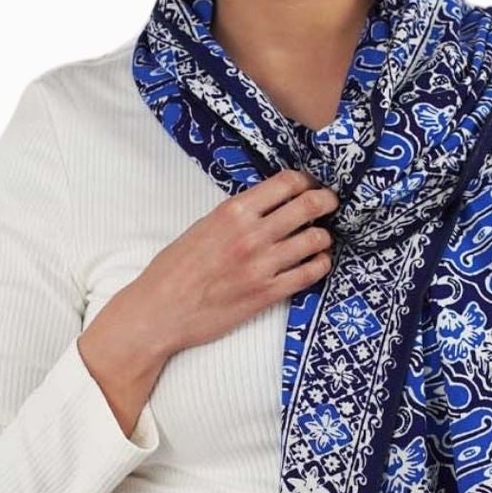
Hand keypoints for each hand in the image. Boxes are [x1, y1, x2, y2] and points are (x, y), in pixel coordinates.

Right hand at [122, 169, 338, 359]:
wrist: (161, 310)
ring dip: (323, 237)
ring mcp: (262, 265)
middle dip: (326, 201)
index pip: (286, 183)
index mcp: (233, 211)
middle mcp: (252, 234)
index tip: (310, 185)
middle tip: (330, 204)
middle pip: (309, 206)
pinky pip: (310, 274)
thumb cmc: (175, 269)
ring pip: (315, 240)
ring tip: (319, 239)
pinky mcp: (268, 294)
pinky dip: (320, 265)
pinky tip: (316, 263)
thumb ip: (237, 214)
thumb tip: (267, 205)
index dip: (305, 181)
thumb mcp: (203, 226)